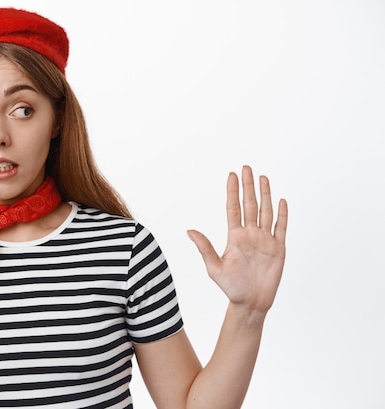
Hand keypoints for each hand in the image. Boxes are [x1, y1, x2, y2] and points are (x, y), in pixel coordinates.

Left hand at [187, 165, 287, 315]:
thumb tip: (189, 231)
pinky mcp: (278, 249)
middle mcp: (250, 235)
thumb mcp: (214, 268)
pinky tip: (281, 200)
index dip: (233, 191)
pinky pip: (280, 228)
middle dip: (248, 186)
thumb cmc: (231, 287)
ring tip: (263, 177)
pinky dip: (282, 214)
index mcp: (234, 236)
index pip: (233, 208)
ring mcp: (265, 240)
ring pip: (266, 212)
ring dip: (265, 195)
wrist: (250, 303)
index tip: (232, 174)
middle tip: (247, 167)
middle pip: (250, 204)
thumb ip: (204, 248)